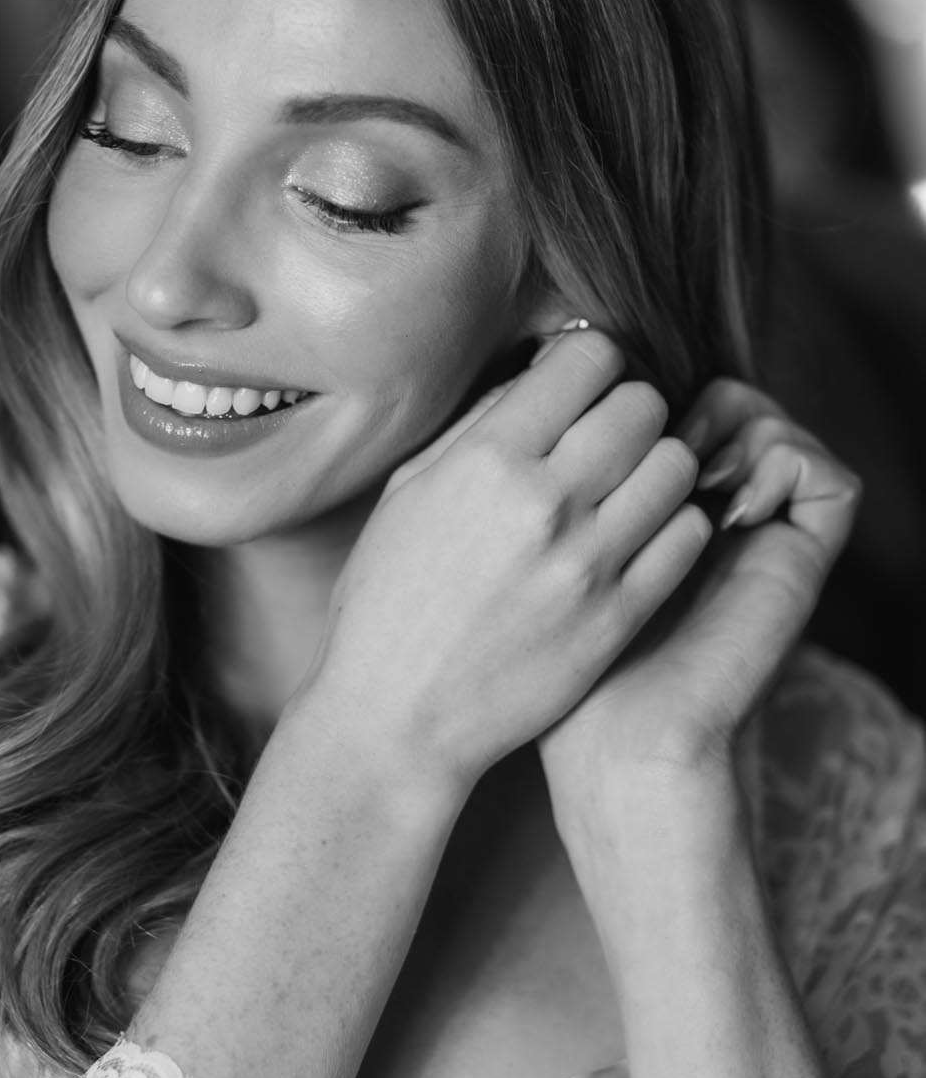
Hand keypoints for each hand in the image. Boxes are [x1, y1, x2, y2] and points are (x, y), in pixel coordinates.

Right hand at [304, 327, 708, 801]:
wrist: (397, 719)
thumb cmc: (388, 601)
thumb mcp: (409, 494)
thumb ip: (478, 428)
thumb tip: (540, 374)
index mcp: (487, 460)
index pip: (590, 358)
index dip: (588, 364)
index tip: (576, 388)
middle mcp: (546, 502)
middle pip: (644, 403)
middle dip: (627, 409)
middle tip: (604, 439)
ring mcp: (590, 563)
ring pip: (678, 464)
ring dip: (656, 465)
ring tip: (625, 488)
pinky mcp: (621, 615)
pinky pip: (688, 534)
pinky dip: (673, 523)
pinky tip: (637, 535)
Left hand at [538, 377, 859, 846]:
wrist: (619, 747)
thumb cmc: (552, 666)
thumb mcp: (533, 559)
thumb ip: (543, 482)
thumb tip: (534, 390)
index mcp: (649, 510)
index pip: (665, 403)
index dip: (637, 392)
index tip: (591, 428)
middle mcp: (712, 516)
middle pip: (722, 399)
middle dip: (684, 401)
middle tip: (647, 446)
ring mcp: (762, 538)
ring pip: (772, 424)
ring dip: (732, 428)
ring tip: (690, 474)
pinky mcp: (801, 563)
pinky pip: (825, 476)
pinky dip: (785, 464)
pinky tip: (735, 507)